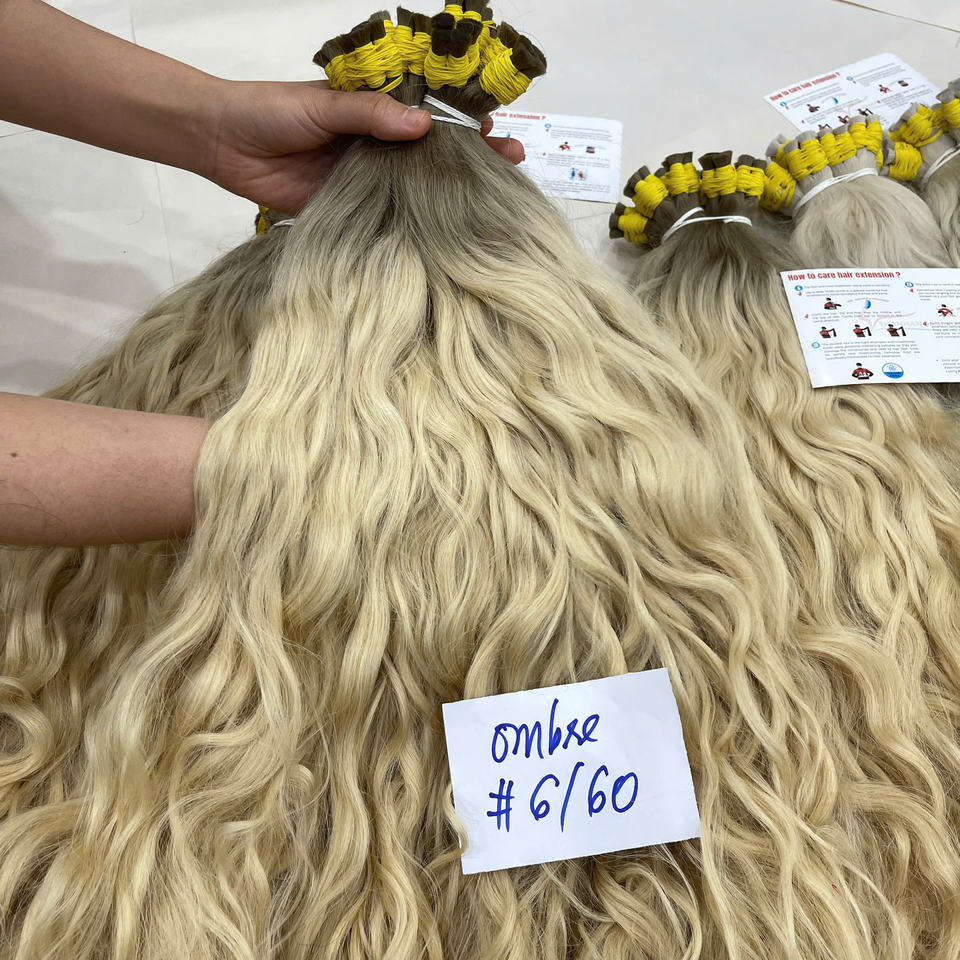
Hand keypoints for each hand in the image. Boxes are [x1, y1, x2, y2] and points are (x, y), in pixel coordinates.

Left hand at [201, 79, 524, 214]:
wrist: (223, 144)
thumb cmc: (270, 110)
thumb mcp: (324, 104)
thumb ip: (370, 114)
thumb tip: (422, 124)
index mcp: (375, 108)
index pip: (429, 112)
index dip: (464, 121)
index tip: (496, 129)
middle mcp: (377, 144)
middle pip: (432, 152)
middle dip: (470, 159)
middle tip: (510, 163)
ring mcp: (367, 178)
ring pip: (414, 185)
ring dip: (448, 194)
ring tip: (488, 200)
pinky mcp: (350, 208)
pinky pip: (385, 216)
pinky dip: (411, 224)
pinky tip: (442, 232)